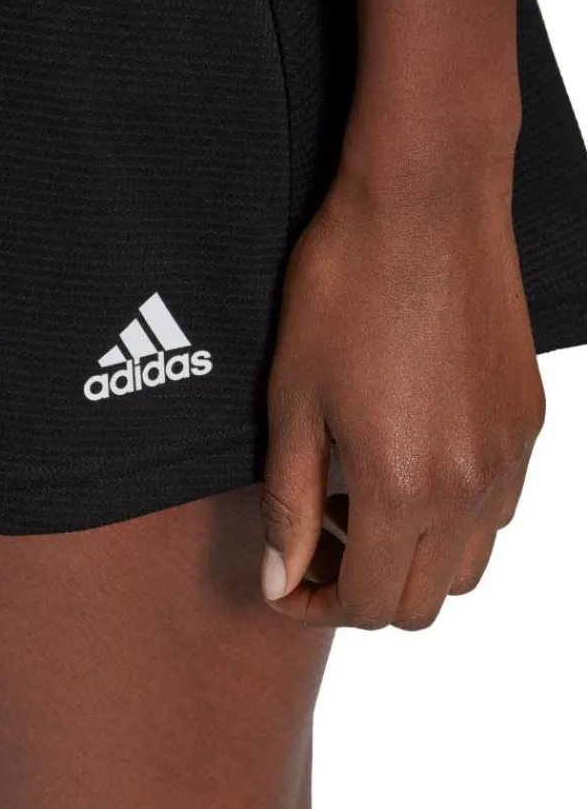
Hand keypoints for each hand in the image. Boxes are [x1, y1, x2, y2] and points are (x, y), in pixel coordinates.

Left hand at [259, 143, 545, 629]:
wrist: (424, 205)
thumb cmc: (344, 291)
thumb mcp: (293, 402)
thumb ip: (288, 505)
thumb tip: (280, 581)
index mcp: (404, 489)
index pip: (367, 603)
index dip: (314, 604)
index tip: (283, 576)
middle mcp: (471, 488)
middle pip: (420, 601)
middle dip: (357, 587)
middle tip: (310, 535)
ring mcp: (510, 457)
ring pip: (464, 565)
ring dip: (406, 558)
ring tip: (353, 498)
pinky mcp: (527, 422)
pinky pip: (496, 511)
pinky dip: (448, 518)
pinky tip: (404, 463)